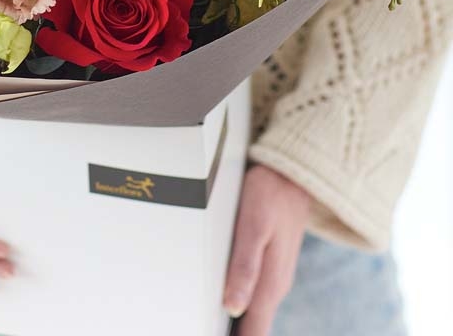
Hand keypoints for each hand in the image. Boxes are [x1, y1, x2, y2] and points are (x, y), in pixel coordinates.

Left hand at [223, 165, 310, 335]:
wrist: (292, 175)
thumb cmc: (269, 195)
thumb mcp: (253, 226)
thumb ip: (245, 267)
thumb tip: (233, 308)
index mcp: (271, 282)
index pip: (254, 329)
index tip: (209, 335)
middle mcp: (275, 285)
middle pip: (254, 325)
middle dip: (236, 334)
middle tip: (204, 330)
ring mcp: (275, 275)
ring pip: (256, 312)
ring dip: (240, 326)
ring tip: (215, 326)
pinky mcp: (271, 264)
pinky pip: (257, 296)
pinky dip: (244, 309)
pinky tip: (231, 311)